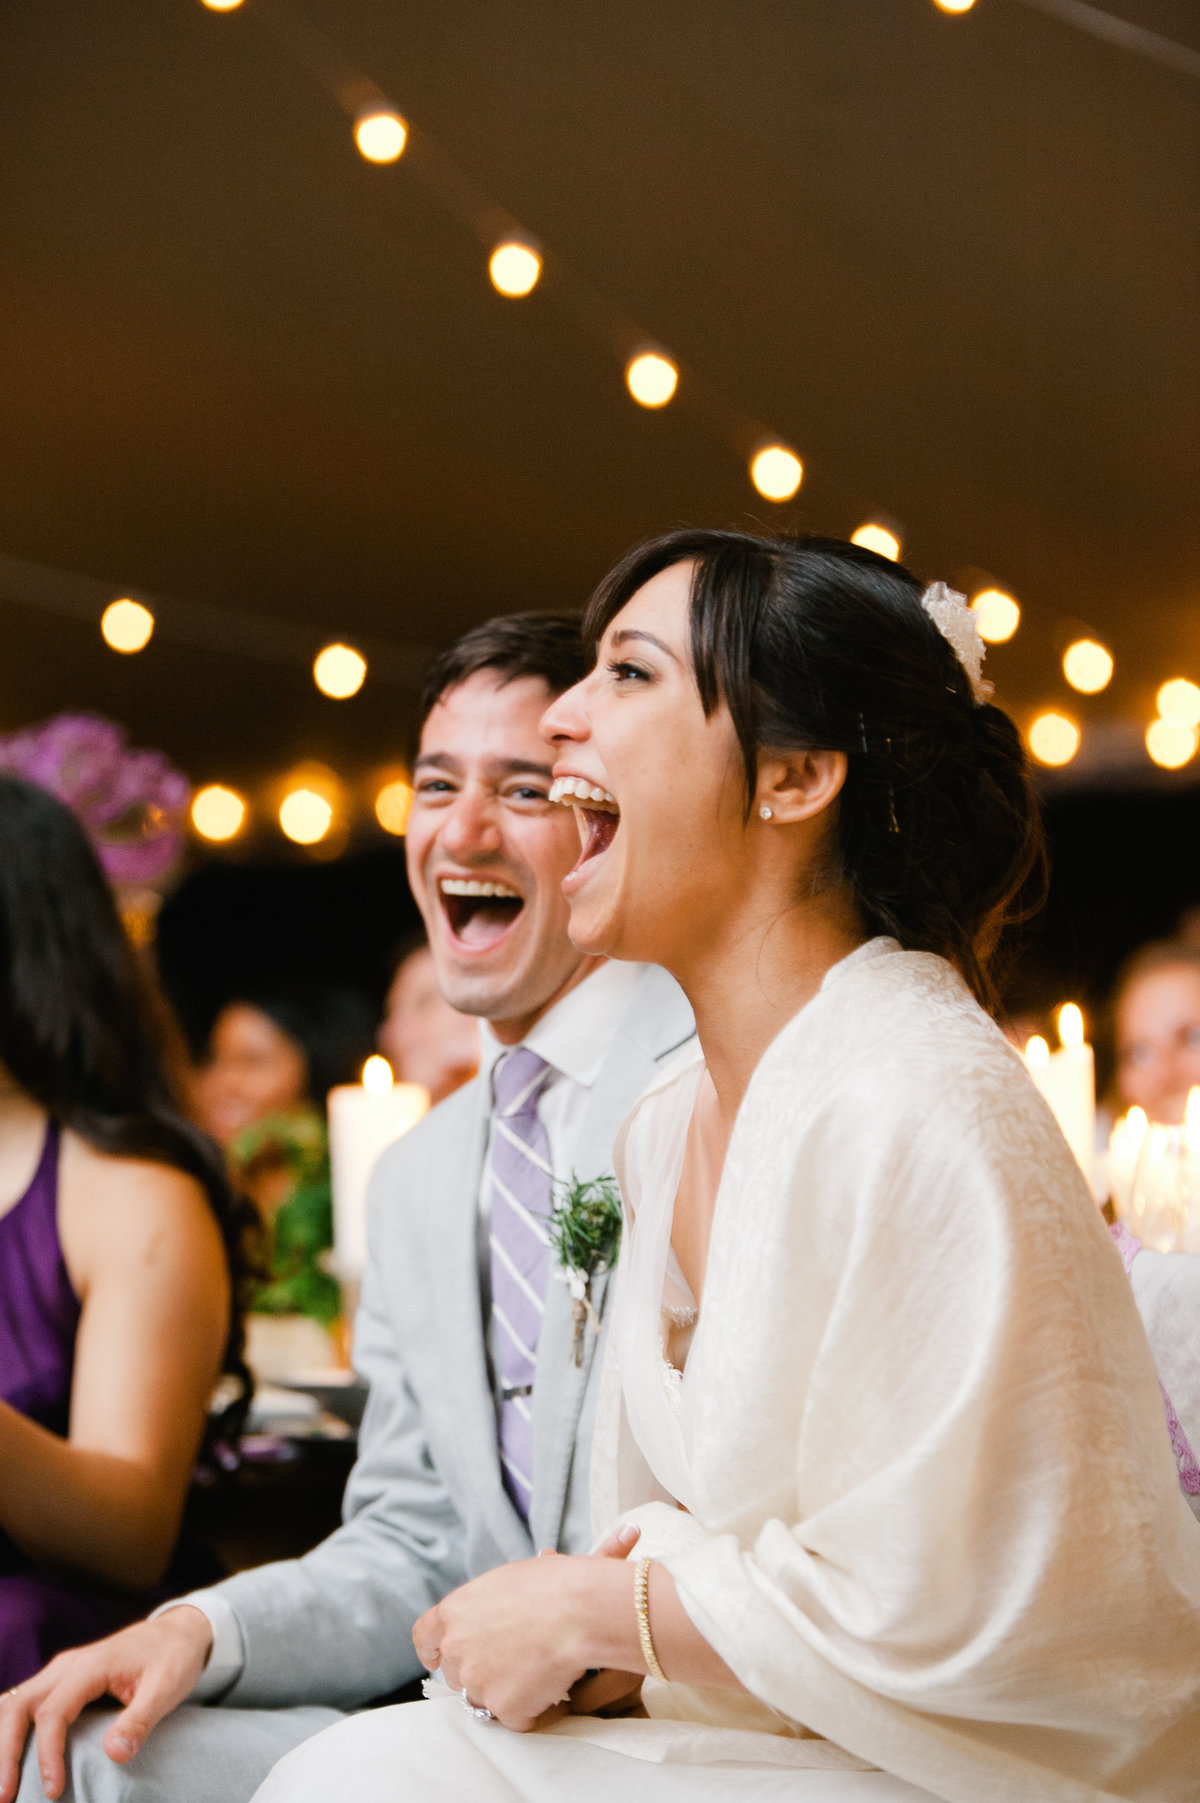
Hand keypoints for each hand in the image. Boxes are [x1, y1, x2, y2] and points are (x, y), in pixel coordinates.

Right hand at [0, 1606, 213, 1801]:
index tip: (53, 1790)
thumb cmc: (174, 1658)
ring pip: (15, 1703)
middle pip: (19, 1707)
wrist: (178, 1632)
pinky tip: (9, 1756)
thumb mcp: (167, 1688)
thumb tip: (114, 1755)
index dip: (47, 1755)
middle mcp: (67, 1665)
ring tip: (2, 1784)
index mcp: (90, 1666)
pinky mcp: (62, 1679)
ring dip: (3, 1742)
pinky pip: (25, 1702)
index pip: (53, 1713)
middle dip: (5, 1753)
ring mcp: (61, 1670)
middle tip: (4, 1797)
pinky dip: (11, 1729)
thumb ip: (140, 1720)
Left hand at [412, 1521, 640, 1731]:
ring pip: (486, 1699)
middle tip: (516, 1662)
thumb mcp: (510, 1580)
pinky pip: (517, 1719)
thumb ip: (490, 1603)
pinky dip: (536, 1710)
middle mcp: (457, 1648)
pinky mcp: (504, 1707)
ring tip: (542, 1671)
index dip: (433, 1650)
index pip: (424, 1638)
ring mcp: (478, 1682)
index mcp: (454, 1611)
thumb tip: (506, 1604)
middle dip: (481, 1672)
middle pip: (458, 1674)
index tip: (440, 1658)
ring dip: (507, 1693)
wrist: (580, 1609)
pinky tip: (556, 1687)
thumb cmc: (554, 1584)